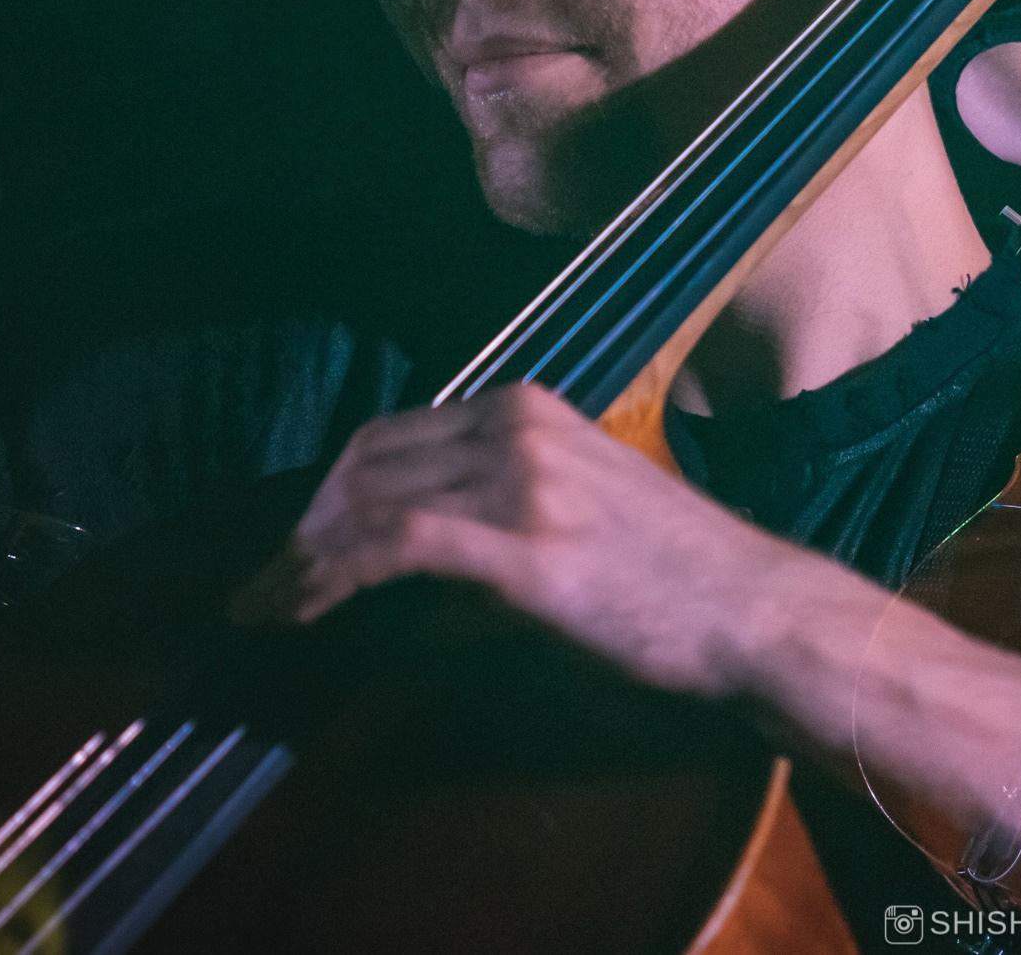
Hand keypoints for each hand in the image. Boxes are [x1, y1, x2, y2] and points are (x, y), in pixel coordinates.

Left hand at [233, 383, 791, 699]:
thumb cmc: (679, 572)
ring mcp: (520, 483)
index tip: (297, 547)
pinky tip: (305, 612)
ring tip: (269, 610)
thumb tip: (422, 542)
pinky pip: (395, 547)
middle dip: (304, 526)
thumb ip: (507, 498)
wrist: (752, 610)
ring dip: (303, 561)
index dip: (330, 493)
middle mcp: (517, 427)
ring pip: (369, 502)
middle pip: (366, 462)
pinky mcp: (521, 546)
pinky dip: (334, 577)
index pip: (393, 435)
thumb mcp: (583, 500)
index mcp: (530, 409)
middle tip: (268, 587)